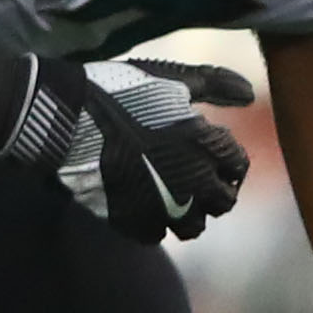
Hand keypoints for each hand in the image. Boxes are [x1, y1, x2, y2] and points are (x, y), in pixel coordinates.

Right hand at [0, 44, 251, 241]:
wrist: (61, 118)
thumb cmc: (116, 91)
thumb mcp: (167, 77)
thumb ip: (213, 84)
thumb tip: (251, 94)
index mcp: (204, 145)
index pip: (238, 165)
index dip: (227, 159)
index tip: (212, 153)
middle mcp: (191, 182)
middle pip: (222, 202)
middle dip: (213, 190)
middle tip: (194, 177)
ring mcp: (161, 206)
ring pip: (192, 226)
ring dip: (188, 213)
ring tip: (172, 196)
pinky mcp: (130, 220)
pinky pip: (156, 234)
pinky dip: (154, 222)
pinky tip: (142, 203)